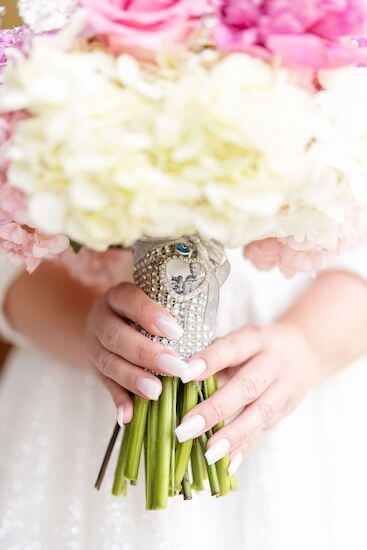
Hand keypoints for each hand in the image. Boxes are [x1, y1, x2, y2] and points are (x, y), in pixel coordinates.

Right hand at [85, 282, 185, 423]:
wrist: (108, 321)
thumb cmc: (144, 312)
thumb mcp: (153, 303)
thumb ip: (171, 318)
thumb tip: (204, 342)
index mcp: (118, 297)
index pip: (129, 300)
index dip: (150, 314)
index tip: (176, 331)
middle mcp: (101, 320)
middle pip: (118, 336)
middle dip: (147, 353)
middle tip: (175, 367)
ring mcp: (95, 346)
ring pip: (109, 362)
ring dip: (133, 379)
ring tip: (156, 392)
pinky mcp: (95, 370)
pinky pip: (105, 386)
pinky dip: (118, 401)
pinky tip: (129, 416)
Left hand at [175, 323, 321, 473]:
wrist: (303, 350)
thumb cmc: (255, 346)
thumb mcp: (238, 340)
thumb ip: (212, 356)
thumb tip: (175, 376)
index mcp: (255, 339)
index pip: (233, 347)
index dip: (211, 360)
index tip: (185, 374)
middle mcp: (272, 362)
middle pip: (247, 386)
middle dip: (215, 409)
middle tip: (185, 428)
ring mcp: (283, 388)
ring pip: (260, 413)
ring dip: (233, 435)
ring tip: (208, 452)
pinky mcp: (286, 411)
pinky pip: (264, 431)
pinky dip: (244, 448)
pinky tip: (226, 464)